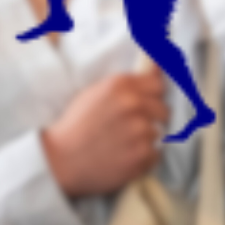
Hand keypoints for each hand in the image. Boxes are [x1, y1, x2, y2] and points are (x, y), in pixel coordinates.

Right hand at [41, 68, 168, 197]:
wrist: (60, 160)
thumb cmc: (76, 126)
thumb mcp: (95, 93)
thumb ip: (127, 82)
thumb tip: (157, 64)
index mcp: (120, 85)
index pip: (158, 85)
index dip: (152, 97)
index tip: (145, 106)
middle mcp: (132, 104)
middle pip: (164, 110)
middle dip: (152, 119)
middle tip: (131, 129)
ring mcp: (139, 130)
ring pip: (159, 133)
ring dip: (146, 140)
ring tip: (124, 145)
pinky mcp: (141, 155)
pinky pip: (156, 154)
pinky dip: (144, 159)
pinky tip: (125, 158)